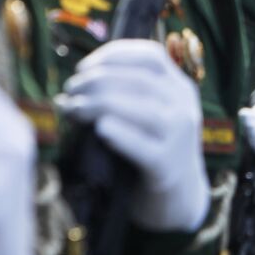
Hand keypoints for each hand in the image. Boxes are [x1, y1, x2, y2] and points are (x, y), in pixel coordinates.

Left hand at [61, 39, 208, 232]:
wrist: (177, 198)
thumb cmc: (151, 149)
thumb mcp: (148, 115)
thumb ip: (124, 95)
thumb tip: (72, 87)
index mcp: (180, 88)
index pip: (152, 57)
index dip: (114, 55)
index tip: (83, 67)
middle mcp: (184, 107)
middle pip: (142, 81)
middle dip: (98, 80)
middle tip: (70, 90)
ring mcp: (179, 138)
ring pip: (143, 110)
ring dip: (101, 104)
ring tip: (73, 108)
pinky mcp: (167, 167)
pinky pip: (142, 147)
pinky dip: (120, 134)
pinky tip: (99, 129)